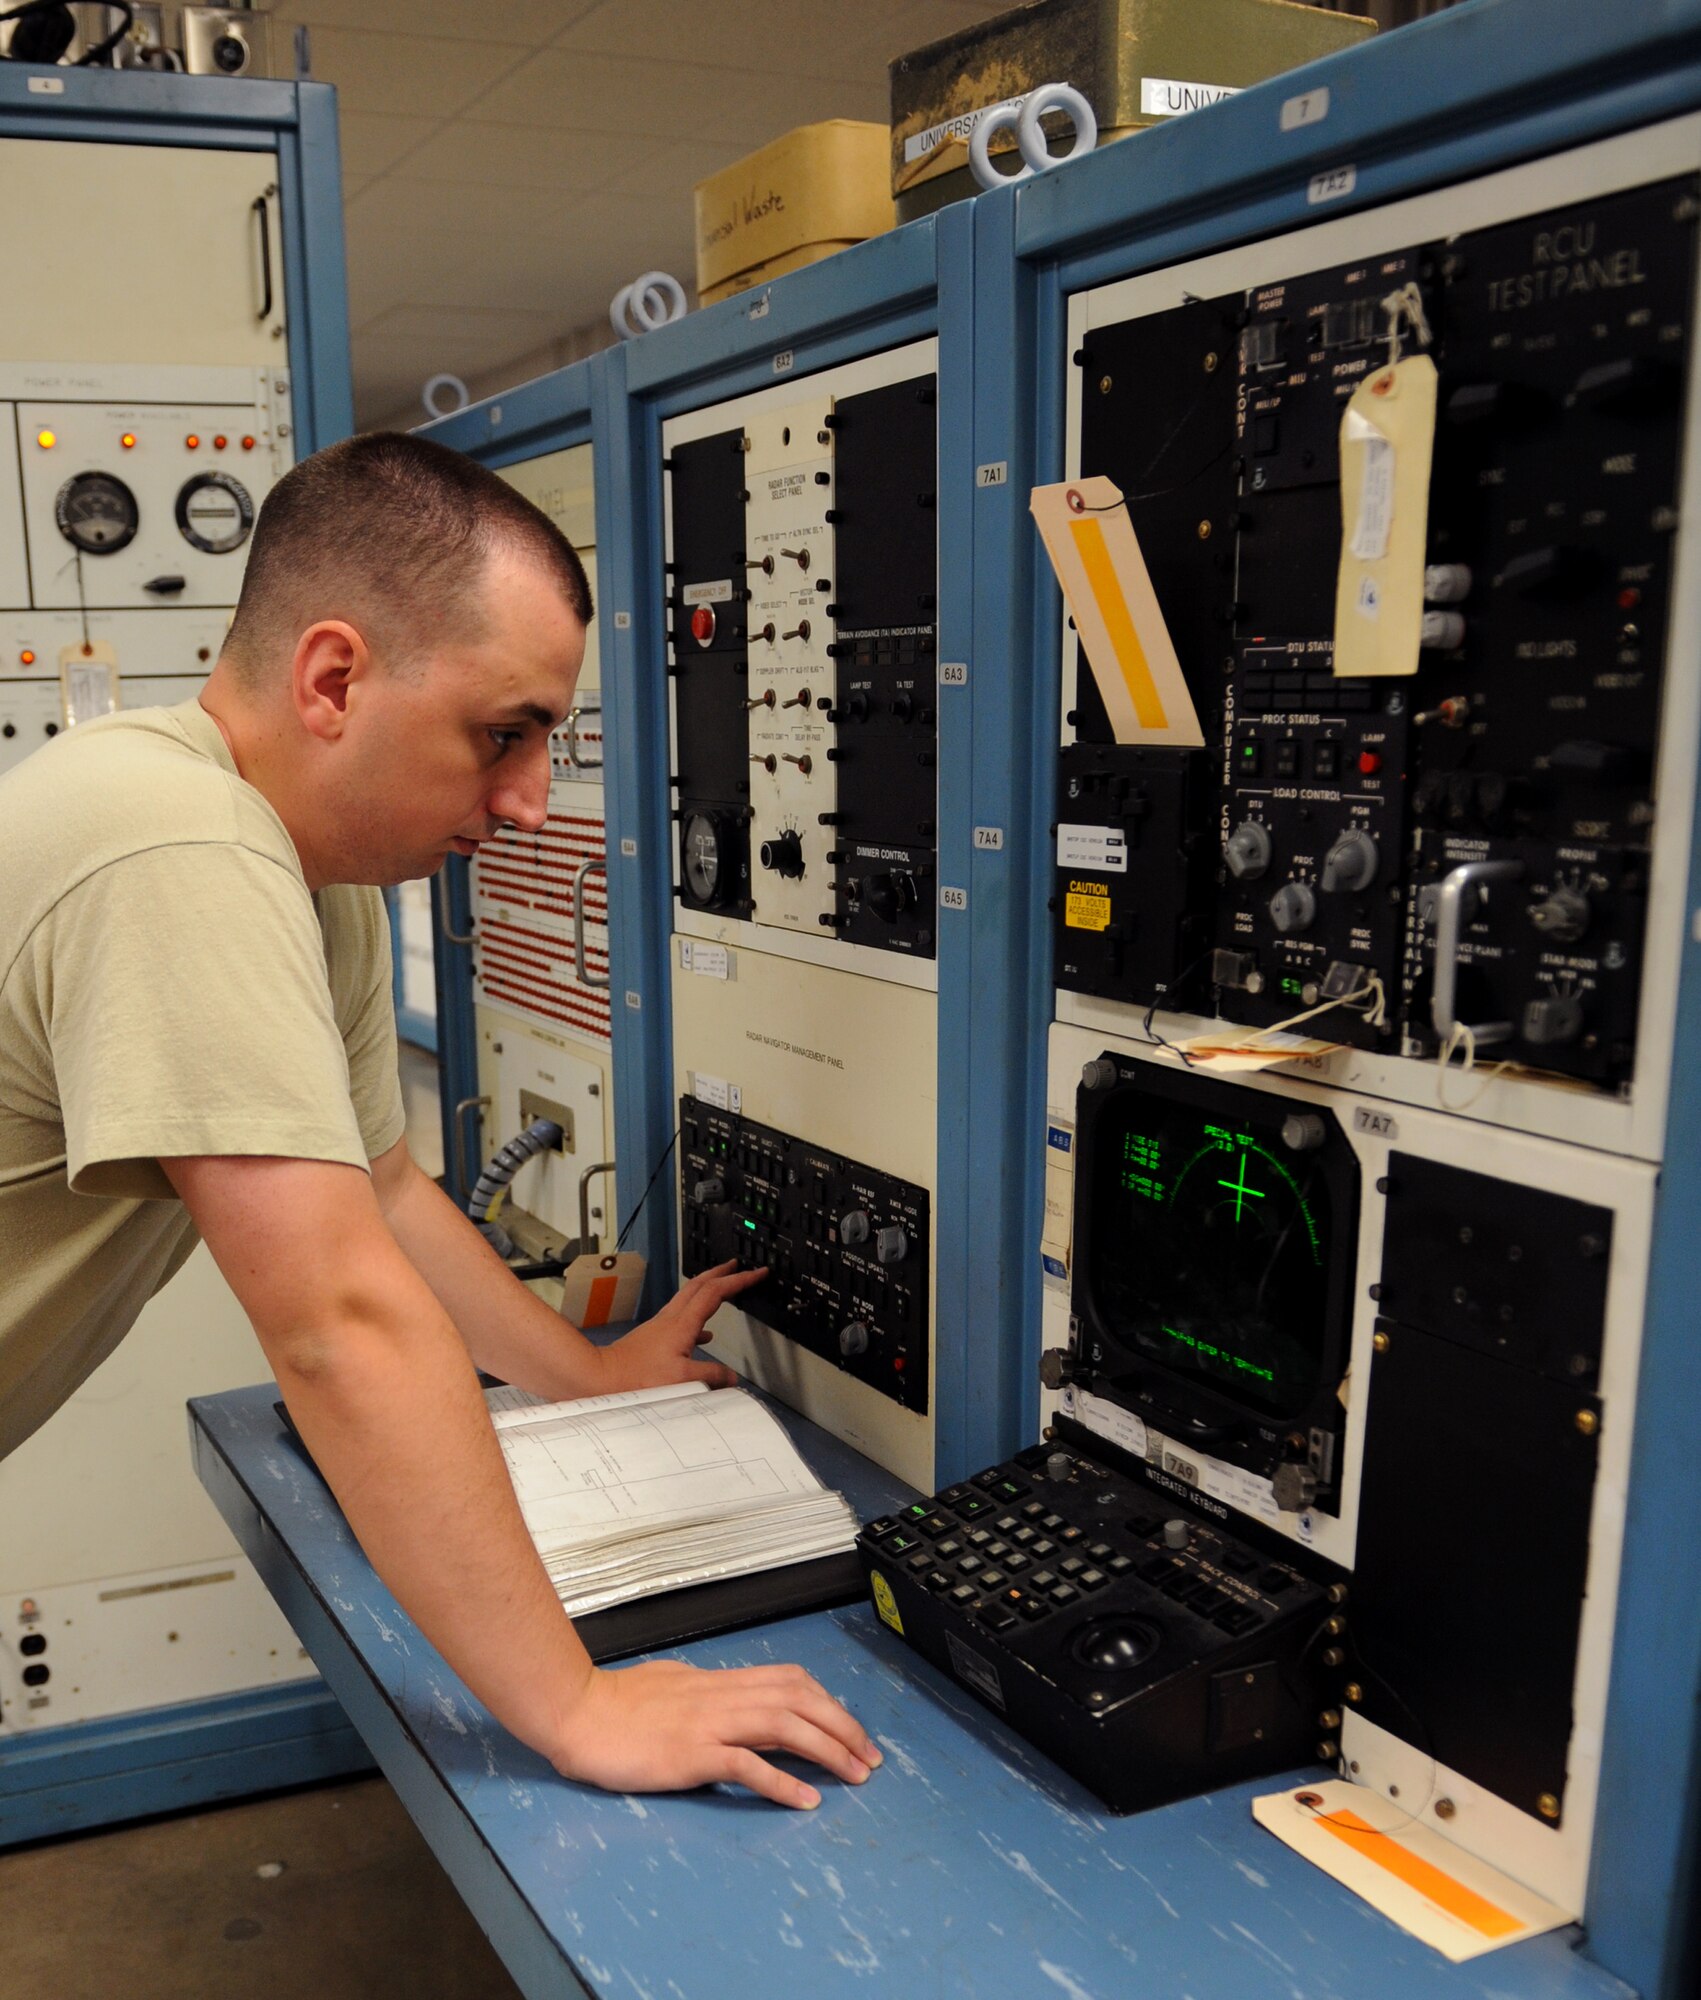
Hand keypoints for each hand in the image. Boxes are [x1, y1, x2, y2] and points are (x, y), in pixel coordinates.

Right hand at [551, 1660, 881, 1806]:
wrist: (577, 1713)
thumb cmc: (616, 1702)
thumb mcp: (672, 1684)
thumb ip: (704, 1691)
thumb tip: (726, 1695)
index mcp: (719, 1682)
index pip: (790, 1681)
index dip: (828, 1702)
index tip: (850, 1728)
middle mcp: (722, 1697)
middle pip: (800, 1701)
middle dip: (842, 1727)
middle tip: (870, 1757)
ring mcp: (708, 1723)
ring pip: (785, 1725)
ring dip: (827, 1751)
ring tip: (854, 1776)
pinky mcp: (691, 1754)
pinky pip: (747, 1764)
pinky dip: (782, 1781)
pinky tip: (806, 1799)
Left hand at [600, 1260, 763, 1392]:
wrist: (601, 1377)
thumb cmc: (635, 1378)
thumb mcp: (683, 1380)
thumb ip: (711, 1376)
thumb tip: (731, 1377)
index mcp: (682, 1324)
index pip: (716, 1292)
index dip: (739, 1280)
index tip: (756, 1273)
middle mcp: (671, 1319)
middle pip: (700, 1284)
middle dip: (722, 1272)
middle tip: (738, 1266)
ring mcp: (660, 1326)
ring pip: (689, 1297)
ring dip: (709, 1289)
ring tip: (723, 1290)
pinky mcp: (653, 1337)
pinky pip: (682, 1318)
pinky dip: (698, 1318)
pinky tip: (703, 1335)